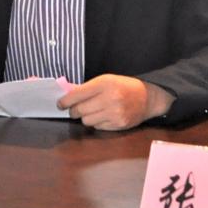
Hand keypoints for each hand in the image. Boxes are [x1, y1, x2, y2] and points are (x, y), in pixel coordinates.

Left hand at [57, 75, 174, 130]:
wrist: (147, 97)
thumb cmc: (124, 86)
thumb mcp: (107, 80)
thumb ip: (88, 87)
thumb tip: (67, 95)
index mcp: (105, 83)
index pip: (77, 95)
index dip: (65, 101)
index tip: (60, 104)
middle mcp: (110, 98)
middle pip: (79, 110)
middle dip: (73, 111)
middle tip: (73, 109)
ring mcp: (115, 113)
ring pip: (86, 121)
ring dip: (85, 117)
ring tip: (92, 111)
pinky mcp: (118, 125)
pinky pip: (97, 127)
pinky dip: (96, 122)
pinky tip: (103, 116)